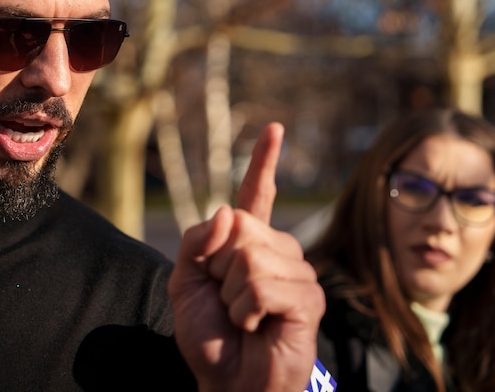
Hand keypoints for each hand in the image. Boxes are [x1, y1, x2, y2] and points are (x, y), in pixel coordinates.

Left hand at [168, 122, 324, 391]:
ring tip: (243, 318)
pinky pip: (263, 285)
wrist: (226, 382)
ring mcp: (297, 272)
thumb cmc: (210, 335)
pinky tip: (256, 326)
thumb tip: (228, 211)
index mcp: (249, 244)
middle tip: (226, 300)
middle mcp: (278, 251)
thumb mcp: (185, 283)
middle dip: (218, 268)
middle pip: (240, 228)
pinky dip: (247, 310)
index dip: (263, 162)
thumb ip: (197, 243)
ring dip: (232, 296)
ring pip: (250, 258)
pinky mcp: (309, 299)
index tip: (275, 128)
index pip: (256, 195)